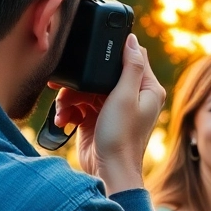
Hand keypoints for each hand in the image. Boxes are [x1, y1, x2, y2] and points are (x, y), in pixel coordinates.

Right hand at [50, 34, 164, 193]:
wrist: (108, 171)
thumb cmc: (121, 138)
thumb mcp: (126, 96)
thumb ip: (130, 66)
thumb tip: (132, 39)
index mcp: (146, 88)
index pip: (131, 57)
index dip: (111, 53)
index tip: (92, 54)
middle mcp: (131, 96)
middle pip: (101, 73)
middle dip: (81, 81)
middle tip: (64, 86)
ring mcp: (112, 107)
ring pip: (86, 88)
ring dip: (71, 98)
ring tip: (64, 111)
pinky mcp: (96, 118)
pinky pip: (79, 105)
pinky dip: (70, 111)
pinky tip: (64, 121)